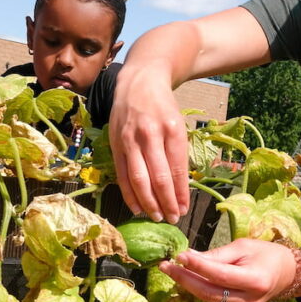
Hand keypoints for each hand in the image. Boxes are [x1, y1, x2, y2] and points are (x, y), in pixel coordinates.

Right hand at [109, 70, 189, 223]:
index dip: (181, 194)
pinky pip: (122, 174)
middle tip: (172, 219)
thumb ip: (178, 154)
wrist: (139, 82)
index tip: (184, 210)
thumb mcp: (178, 126)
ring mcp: (130, 139)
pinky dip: (129, 194)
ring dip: (148, 202)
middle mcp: (150, 134)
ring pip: (138, 179)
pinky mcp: (116, 143)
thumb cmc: (163, 108)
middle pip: (158, 177)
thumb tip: (180, 188)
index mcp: (172, 130)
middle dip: (166, 203)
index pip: (177, 169)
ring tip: (156, 217)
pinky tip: (137, 207)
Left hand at [159, 239, 298, 301]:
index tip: (179, 256)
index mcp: (255, 280)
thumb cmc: (265, 254)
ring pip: (209, 298)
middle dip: (185, 279)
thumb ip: (217, 255)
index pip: (220, 275)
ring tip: (173, 270)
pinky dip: (201, 290)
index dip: (198, 266)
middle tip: (165, 266)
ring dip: (189, 284)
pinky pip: (214, 301)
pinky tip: (191, 278)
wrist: (286, 274)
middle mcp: (249, 300)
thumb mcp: (243, 246)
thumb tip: (188, 257)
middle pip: (210, 292)